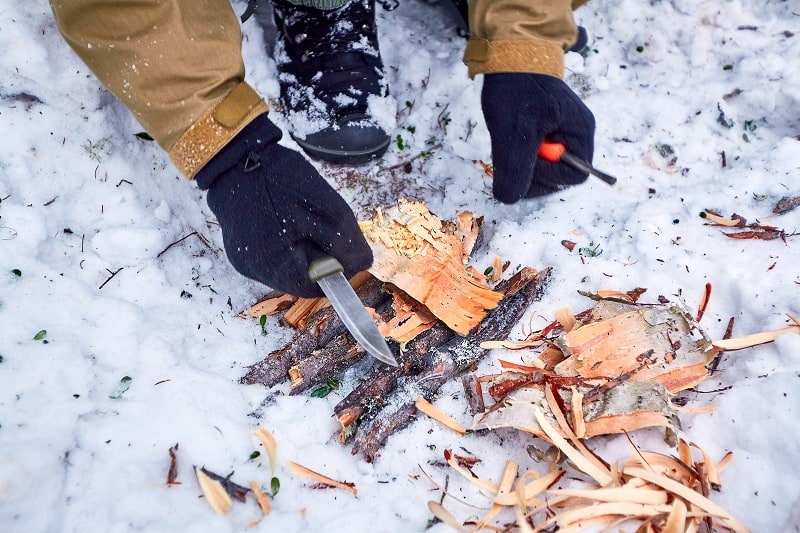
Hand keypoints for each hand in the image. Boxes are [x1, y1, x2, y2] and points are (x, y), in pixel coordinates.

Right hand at [196, 115, 371, 297]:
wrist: (237, 154)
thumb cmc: (282, 179)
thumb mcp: (328, 209)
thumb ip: (347, 243)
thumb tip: (361, 264)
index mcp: (273, 265)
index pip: (314, 287)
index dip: (335, 272)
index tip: (343, 249)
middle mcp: (253, 269)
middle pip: (298, 277)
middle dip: (317, 256)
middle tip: (322, 225)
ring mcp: (243, 258)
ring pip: (285, 264)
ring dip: (302, 247)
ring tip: (301, 216)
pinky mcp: (238, 245)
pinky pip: (270, 252)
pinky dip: (284, 240)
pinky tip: (283, 216)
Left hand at [481, 73, 595, 202]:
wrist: (507, 57)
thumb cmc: (517, 90)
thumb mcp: (515, 131)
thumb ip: (516, 167)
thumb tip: (510, 198)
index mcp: (580, 132)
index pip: (575, 177)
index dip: (549, 179)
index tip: (525, 164)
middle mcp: (574, 135)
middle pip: (558, 177)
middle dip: (532, 172)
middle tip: (511, 153)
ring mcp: (560, 134)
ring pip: (541, 168)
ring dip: (522, 162)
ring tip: (510, 138)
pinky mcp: (543, 132)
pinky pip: (532, 156)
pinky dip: (517, 152)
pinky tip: (509, 135)